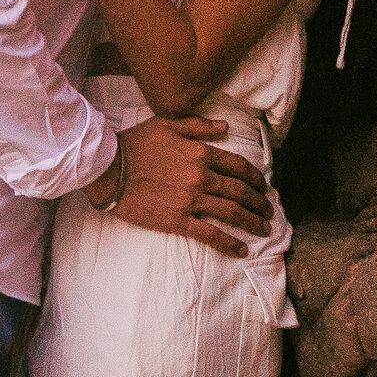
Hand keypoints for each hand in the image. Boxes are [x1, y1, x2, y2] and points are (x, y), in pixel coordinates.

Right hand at [105, 114, 272, 252]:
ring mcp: (191, 200)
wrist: (108, 168)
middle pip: (240, 191)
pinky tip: (242, 250)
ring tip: (264, 229)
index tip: (264, 186)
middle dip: (259, 202)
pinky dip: (229, 243)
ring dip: (252, 222)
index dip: (255, 177)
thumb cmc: (134, 144)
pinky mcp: (178, 220)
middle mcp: (201, 176)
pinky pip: (210, 234)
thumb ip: (198, 126)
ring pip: (232, 213)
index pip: (238, 166)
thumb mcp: (166, 125)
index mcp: (200, 153)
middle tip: (269, 210)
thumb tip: (225, 126)